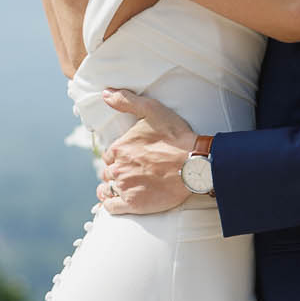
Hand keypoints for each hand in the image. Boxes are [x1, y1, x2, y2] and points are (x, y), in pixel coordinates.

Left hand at [97, 89, 194, 214]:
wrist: (194, 163)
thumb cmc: (175, 136)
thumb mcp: (151, 110)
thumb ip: (126, 101)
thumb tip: (105, 93)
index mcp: (119, 148)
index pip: (109, 155)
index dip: (118, 156)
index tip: (129, 157)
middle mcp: (118, 168)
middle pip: (108, 172)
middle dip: (117, 171)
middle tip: (131, 172)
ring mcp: (125, 187)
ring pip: (107, 189)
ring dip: (111, 187)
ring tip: (122, 186)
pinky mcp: (134, 204)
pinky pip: (111, 207)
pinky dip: (111, 204)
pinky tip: (116, 200)